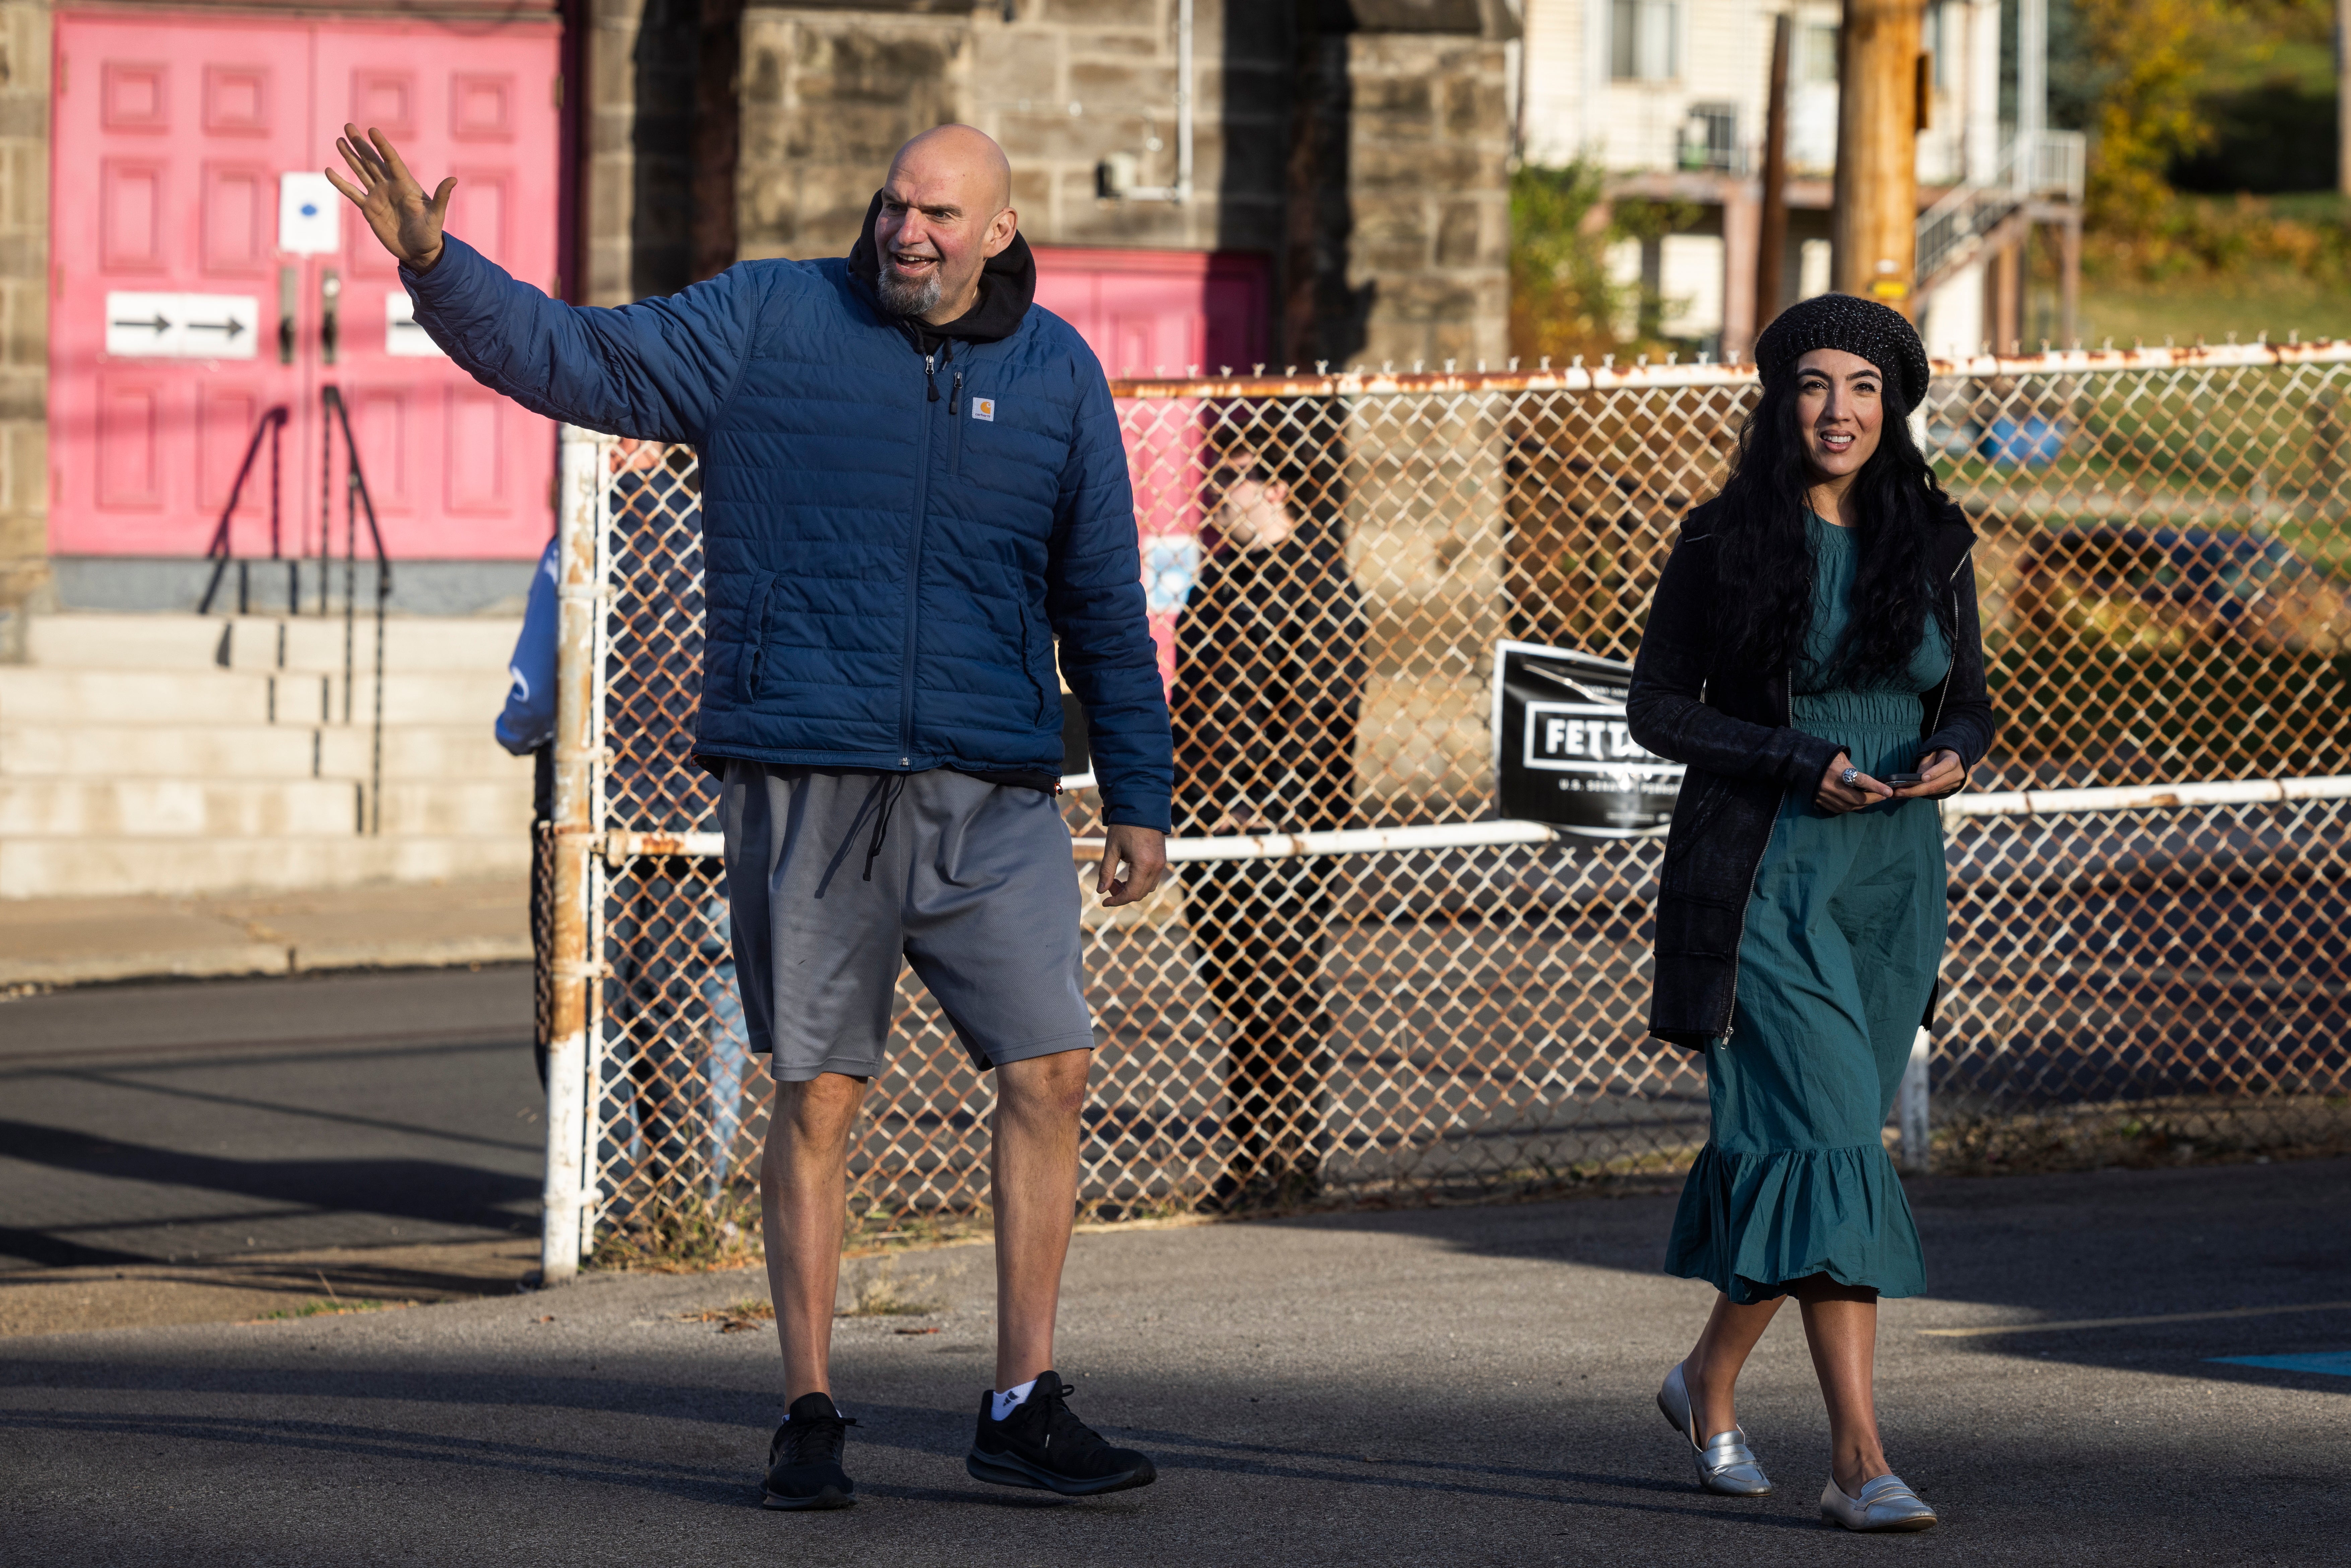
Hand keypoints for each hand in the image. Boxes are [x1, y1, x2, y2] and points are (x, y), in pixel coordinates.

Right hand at [324, 124, 453, 272]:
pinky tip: (329, 171)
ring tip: (340, 140)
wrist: (419, 251)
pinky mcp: (369, 209)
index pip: (392, 160)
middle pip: (372, 161)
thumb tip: (453, 179)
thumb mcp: (436, 216)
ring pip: (361, 172)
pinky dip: (341, 183)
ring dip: (350, 156)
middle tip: (349, 126)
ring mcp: (378, 196)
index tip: (373, 130)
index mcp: (405, 184)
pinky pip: (352, 193)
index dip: (383, 146)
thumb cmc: (431, 233)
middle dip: (361, 144)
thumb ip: (441, 197)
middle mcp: (390, 186)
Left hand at [1097, 825, 1166, 907]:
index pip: (1131, 893)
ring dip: (1132, 889)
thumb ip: (1106, 871)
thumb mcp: (1111, 849)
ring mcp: (1161, 863)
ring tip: (1117, 879)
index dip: (1117, 901)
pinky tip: (1128, 873)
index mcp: (1144, 864)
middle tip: (1109, 885)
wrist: (1142, 808)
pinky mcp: (1162, 860)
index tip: (1104, 902)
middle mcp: (1156, 867)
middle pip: (1140, 894)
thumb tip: (1101, 891)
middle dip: (1123, 894)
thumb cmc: (1124, 826)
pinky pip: (1153, 879)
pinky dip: (1140, 882)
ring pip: (1148, 888)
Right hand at [1814, 752, 1891, 814]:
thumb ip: (1852, 769)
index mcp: (1838, 771)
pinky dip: (1851, 808)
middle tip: (1882, 796)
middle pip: (1858, 799)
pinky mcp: (1820, 801)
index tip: (1888, 792)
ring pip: (1849, 807)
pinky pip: (1839, 810)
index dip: (1876, 787)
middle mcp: (1832, 786)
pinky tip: (1856, 804)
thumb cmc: (1823, 757)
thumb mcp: (1840, 757)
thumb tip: (1864, 781)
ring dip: (1863, 805)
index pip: (1861, 781)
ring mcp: (1825, 796)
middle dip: (1873, 799)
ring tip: (1872, 800)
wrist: (1800, 764)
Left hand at [1891, 748, 1967, 800]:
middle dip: (1916, 790)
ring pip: (1934, 791)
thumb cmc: (1940, 752)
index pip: (1945, 766)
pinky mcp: (1951, 790)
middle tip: (1898, 792)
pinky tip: (1907, 794)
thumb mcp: (1932, 753)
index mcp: (1954, 759)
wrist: (1955, 757)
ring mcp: (1955, 783)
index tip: (1922, 778)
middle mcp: (1957, 773)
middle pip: (1936, 784)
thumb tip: (1915, 780)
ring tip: (1898, 794)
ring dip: (1915, 794)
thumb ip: (1925, 764)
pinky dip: (1920, 794)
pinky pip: (1934, 794)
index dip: (1934, 773)